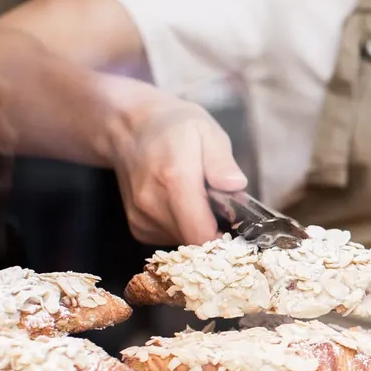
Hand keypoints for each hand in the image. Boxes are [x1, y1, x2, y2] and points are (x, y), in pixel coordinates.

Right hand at [100, 74, 246, 245]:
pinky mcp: (138, 227)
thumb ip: (221, 162)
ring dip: (199, 227)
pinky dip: (183, 227)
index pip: (201, 234)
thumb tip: (235, 186)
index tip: (240, 229)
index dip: (226, 239)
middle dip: (216, 230)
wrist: (130, 128)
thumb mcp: (206, 132)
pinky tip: (183, 205)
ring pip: (184, 242)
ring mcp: (142, 218)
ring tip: (200, 199)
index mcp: (174, 180)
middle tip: (223, 206)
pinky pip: (171, 239)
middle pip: (196, 242)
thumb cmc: (173, 128)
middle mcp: (152, 204)